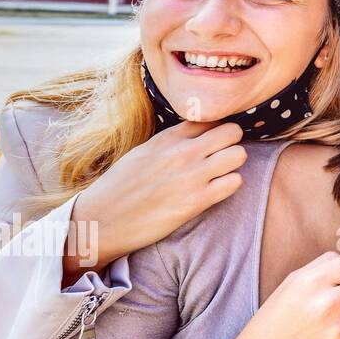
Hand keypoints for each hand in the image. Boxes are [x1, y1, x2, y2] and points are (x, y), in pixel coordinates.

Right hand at [65, 122, 246, 285]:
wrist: (100, 220)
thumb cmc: (119, 188)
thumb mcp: (143, 152)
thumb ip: (170, 141)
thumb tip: (194, 134)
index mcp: (168, 137)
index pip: (210, 118)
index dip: (216, 130)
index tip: (213, 141)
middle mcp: (182, 151)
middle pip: (232, 131)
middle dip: (232, 143)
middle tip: (222, 157)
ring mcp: (191, 175)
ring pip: (239, 155)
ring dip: (234, 165)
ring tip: (220, 174)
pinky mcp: (196, 201)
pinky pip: (234, 183)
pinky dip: (230, 186)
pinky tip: (216, 192)